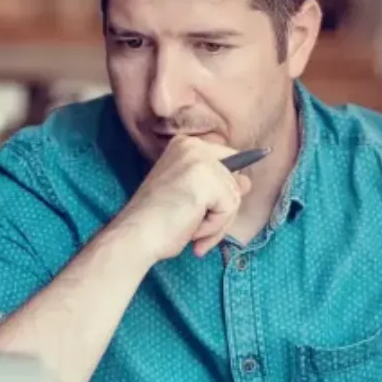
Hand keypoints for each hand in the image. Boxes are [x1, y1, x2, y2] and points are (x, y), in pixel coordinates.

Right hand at [113, 136, 252, 261]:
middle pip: (234, 181)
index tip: (202, 209)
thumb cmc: (157, 222)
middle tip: (194, 227)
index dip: (222, 190)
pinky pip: (229, 209)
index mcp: (185, 146)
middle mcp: (194, 146)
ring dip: (215, 223)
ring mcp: (201, 160)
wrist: (135, 235)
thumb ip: (218, 186)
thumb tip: (247, 182)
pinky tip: (191, 229)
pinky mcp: (207, 179)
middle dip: (220, 211)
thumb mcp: (190, 197)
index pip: (228, 163)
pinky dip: (214, 227)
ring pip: (234, 197)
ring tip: (190, 229)